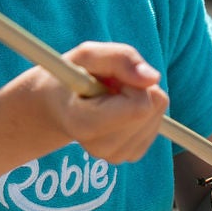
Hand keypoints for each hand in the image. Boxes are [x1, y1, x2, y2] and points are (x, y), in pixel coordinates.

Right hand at [15, 42, 169, 164]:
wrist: (54, 108)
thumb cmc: (69, 78)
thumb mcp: (86, 55)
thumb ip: (119, 58)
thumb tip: (153, 78)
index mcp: (86, 125)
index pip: (139, 106)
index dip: (132, 84)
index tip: (112, 78)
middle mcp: (102, 148)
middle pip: (151, 111)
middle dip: (136, 89)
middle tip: (108, 87)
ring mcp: (117, 155)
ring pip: (157, 117)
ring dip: (139, 98)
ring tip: (109, 97)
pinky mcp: (131, 154)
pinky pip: (156, 125)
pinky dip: (141, 110)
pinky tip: (118, 108)